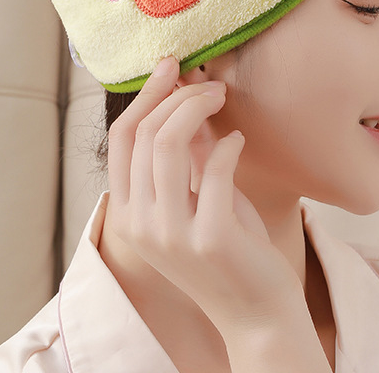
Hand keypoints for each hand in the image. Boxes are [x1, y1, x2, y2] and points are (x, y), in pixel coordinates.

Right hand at [105, 56, 303, 334]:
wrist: (256, 312)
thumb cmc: (227, 249)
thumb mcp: (195, 195)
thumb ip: (185, 151)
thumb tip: (182, 91)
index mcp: (128, 214)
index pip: (121, 138)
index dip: (145, 95)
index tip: (170, 66)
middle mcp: (140, 226)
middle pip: (146, 134)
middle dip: (179, 95)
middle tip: (209, 83)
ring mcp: (171, 235)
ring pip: (169, 144)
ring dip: (198, 108)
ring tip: (222, 98)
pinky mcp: (209, 238)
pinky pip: (214, 168)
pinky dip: (227, 145)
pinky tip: (238, 142)